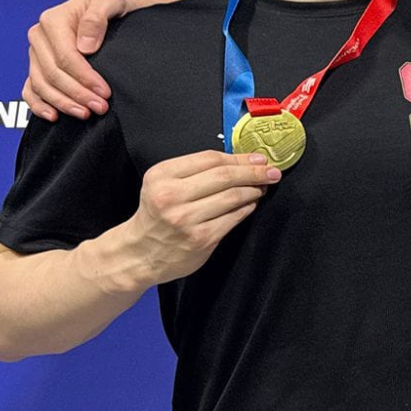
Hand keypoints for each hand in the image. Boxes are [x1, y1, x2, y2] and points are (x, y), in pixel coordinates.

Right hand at [23, 0, 129, 120]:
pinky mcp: (36, 67)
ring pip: (41, 85)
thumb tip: (85, 47)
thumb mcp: (109, 3)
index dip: (84, 77)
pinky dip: (39, 105)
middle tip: (100, 107)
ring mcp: (35, 54)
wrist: (106, 12)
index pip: (65, 56)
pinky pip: (30, 90)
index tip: (104, 92)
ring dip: (62, 103)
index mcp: (52, 20)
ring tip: (86, 114)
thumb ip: (96, 19)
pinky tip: (54, 116)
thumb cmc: (109, 7)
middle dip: (77, 94)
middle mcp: (39, 37)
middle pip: (53, 74)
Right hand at [112, 151, 279, 287]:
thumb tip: (240, 161)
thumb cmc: (157, 215)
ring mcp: (187, 219)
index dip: (239, 157)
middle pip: (224, 176)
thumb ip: (195, 171)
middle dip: (253, 171)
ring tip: (262, 187)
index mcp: (162, 176)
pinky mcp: (201, 238)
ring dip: (253, 190)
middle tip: (271, 170)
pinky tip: (251, 204)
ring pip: (233, 196)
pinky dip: (247, 208)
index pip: (210, 158)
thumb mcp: (163, 184)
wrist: (139, 253)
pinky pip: (234, 217)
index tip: (258, 158)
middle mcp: (171, 196)